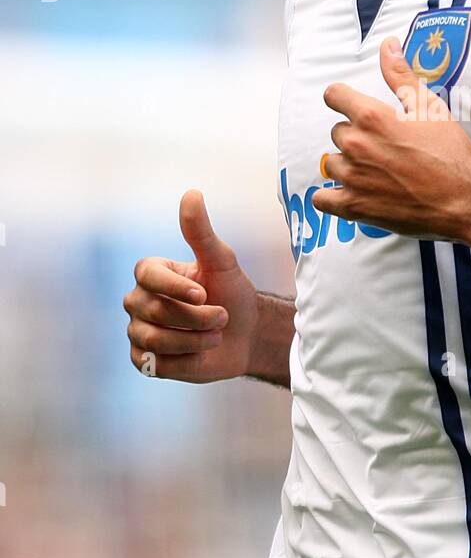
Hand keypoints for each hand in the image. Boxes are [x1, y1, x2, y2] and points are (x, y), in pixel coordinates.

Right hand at [124, 190, 260, 382]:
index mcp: (150, 273)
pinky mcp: (145, 361)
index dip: (175, 287)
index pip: (147, 275)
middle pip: (154, 311)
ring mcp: (138, 332)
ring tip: (215, 334)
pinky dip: (188, 361)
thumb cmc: (232, 292)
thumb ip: (201, 231)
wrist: (245, 334)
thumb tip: (191, 193)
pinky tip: (202, 352)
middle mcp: (137, 301)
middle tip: (222, 317)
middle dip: (196, 317)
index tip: (203, 293)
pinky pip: (160, 365)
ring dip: (195, 339)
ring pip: (155, 340)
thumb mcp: (221, 261)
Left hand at [312, 37, 470, 239]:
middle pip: (337, 131)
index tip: (351, 106)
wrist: (464, 198)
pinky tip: (349, 193)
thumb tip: (387, 45)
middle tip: (381, 146)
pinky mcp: (354, 206)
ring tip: (373, 170)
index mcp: (371, 117)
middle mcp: (356, 145)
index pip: (334, 96)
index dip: (343, 99)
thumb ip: (400, 75)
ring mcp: (352, 177)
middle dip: (355, 135)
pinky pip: (322, 199)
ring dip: (347, 165)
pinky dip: (331, 196)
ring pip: (331, 163)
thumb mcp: (428, 106)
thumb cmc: (450, 153)